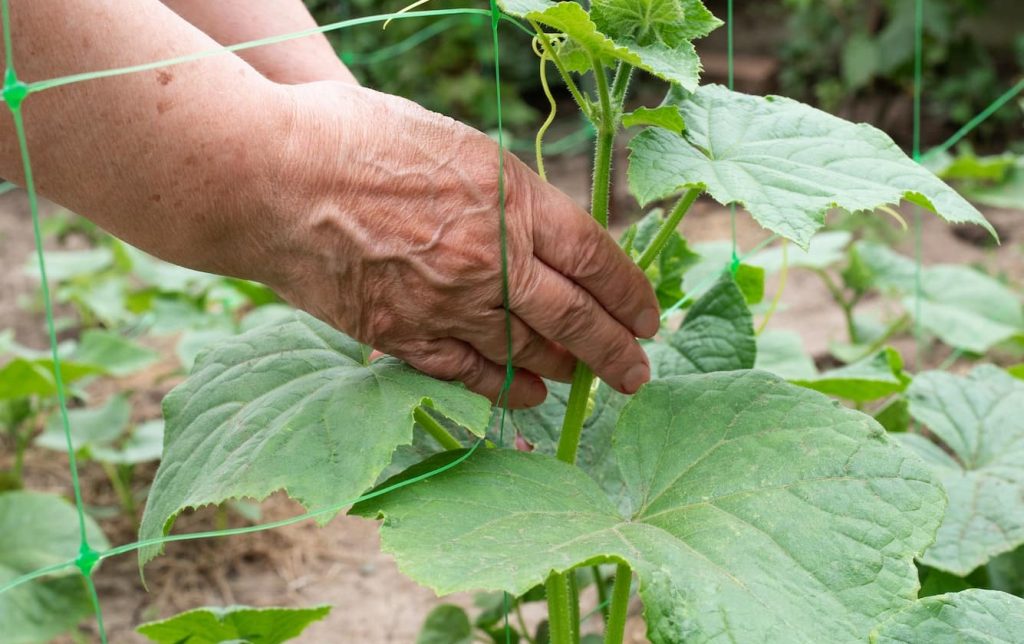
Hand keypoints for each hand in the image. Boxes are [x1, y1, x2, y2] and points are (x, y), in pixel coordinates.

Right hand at [259, 82, 658, 407]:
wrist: (268, 177)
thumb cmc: (354, 138)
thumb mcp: (452, 142)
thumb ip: (503, 192)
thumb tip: (539, 226)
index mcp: (511, 197)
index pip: (597, 257)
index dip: (630, 293)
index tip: (648, 314)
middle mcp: (492, 257)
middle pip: (576, 318)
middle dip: (617, 351)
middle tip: (639, 372)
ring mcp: (449, 303)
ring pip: (531, 351)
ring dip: (568, 369)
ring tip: (589, 378)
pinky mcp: (405, 336)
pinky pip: (471, 373)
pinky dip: (507, 388)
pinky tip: (529, 395)